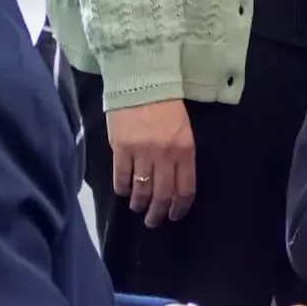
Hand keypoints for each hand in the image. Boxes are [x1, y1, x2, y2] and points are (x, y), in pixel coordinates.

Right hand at [108, 99, 196, 227]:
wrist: (141, 83)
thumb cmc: (167, 106)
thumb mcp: (184, 130)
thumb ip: (181, 155)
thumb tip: (175, 181)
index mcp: (185, 149)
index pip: (185, 187)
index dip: (180, 206)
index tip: (175, 215)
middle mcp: (165, 154)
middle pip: (163, 194)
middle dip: (158, 213)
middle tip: (154, 222)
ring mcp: (142, 152)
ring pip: (141, 189)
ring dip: (139, 204)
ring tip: (138, 209)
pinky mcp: (121, 149)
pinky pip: (121, 177)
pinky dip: (122, 189)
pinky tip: (123, 192)